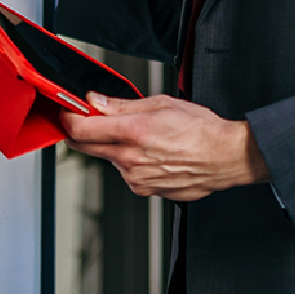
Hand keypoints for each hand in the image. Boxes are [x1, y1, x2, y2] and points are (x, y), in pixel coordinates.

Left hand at [61, 93, 267, 200]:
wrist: (227, 158)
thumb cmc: (202, 130)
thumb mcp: (161, 104)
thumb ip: (122, 104)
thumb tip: (96, 102)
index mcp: (133, 132)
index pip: (80, 129)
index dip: (67, 118)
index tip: (67, 111)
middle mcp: (130, 159)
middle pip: (85, 147)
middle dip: (82, 132)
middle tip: (90, 119)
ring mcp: (136, 178)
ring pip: (108, 159)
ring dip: (112, 147)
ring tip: (142, 137)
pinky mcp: (144, 190)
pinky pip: (127, 173)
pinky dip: (131, 162)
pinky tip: (152, 154)